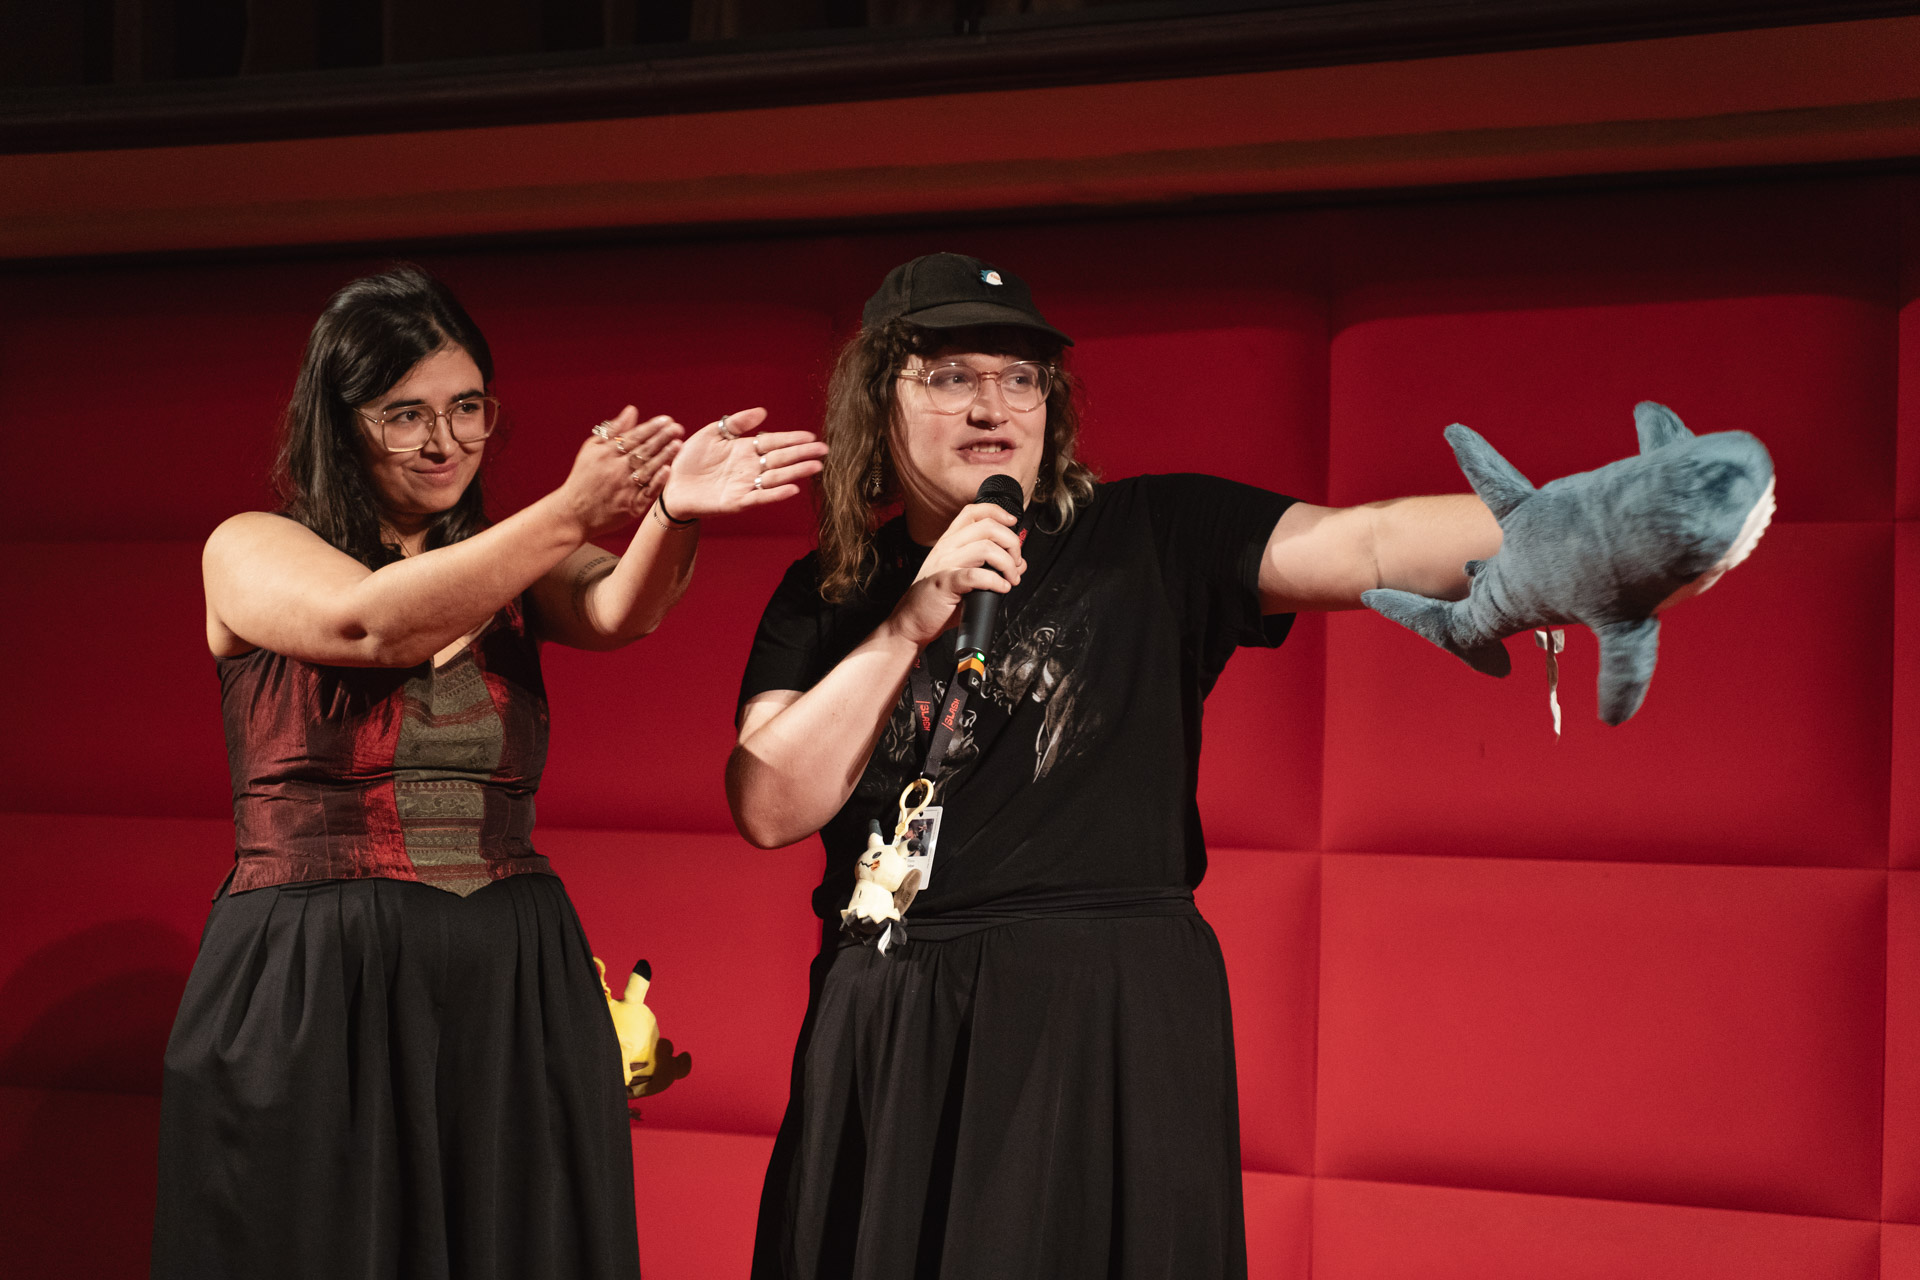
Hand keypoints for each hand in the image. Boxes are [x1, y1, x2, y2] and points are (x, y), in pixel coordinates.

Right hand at [556, 408, 682, 538]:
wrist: (574, 513)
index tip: (667, 420)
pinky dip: (657, 482)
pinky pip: (647, 493)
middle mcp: (615, 470)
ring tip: (678, 444)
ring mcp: (624, 489)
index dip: (651, 428)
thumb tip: (632, 410)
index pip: (633, 437)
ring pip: (648, 469)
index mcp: (605, 454)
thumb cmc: (583, 478)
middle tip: (678, 428)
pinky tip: (668, 470)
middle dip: (661, 438)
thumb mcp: (591, 450)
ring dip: (664, 456)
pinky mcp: (631, 507)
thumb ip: (613, 431)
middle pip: (642, 451)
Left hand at [658, 407, 826, 518]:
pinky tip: (792, 489)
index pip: (774, 442)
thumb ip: (736, 423)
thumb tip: (763, 412)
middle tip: (824, 451)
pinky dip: (776, 494)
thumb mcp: (712, 434)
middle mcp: (749, 468)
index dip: (792, 439)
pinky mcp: (736, 502)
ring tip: (815, 467)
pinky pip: (759, 498)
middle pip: (781, 460)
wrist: (671, 485)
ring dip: (796, 473)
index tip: (811, 437)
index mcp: (745, 450)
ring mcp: (745, 486)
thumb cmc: (690, 459)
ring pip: (776, 478)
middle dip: (802, 455)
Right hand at [886, 501, 1025, 647]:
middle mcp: (947, 548)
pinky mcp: (945, 584)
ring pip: (986, 548)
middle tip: (1016, 563)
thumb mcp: (964, 577)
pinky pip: (976, 575)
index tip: (1013, 522)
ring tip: (1011, 579)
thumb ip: (990, 567)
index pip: (973, 512)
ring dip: (1007, 564)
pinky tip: (1001, 588)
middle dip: (1011, 543)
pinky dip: (995, 581)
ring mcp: (945, 564)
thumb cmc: (937, 601)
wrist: (911, 621)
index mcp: (949, 542)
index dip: (997, 512)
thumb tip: (1020, 564)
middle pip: (987, 527)